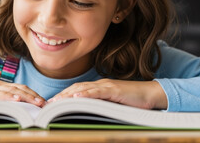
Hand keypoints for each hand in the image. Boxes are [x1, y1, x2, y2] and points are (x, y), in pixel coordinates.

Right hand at [0, 80, 45, 109]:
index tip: (45, 103)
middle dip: (35, 96)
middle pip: (21, 88)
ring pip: (12, 90)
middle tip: (47, 105)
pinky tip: (17, 100)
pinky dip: (8, 97)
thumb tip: (16, 113)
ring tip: (38, 103)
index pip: (22, 89)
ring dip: (27, 97)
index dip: (34, 95)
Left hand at [47, 79, 166, 109]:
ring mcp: (107, 86)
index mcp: (99, 88)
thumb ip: (101, 106)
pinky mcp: (114, 90)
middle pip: (76, 88)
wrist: (151, 94)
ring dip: (68, 95)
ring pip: (84, 89)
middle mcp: (101, 85)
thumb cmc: (134, 101)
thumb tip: (87, 114)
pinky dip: (86, 94)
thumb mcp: (114, 104)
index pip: (78, 90)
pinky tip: (77, 97)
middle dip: (61, 96)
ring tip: (56, 101)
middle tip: (48, 104)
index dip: (64, 96)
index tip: (52, 104)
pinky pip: (98, 92)